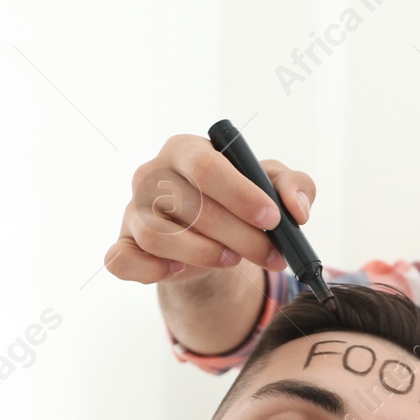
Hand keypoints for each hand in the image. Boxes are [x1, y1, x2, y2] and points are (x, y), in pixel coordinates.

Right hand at [106, 133, 317, 284]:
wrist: (212, 238)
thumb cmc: (241, 203)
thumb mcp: (275, 188)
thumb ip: (296, 187)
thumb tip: (297, 211)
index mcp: (184, 149)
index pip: (206, 166)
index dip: (241, 195)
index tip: (272, 219)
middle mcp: (150, 174)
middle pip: (190, 206)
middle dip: (239, 236)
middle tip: (272, 255)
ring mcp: (132, 210)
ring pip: (157, 236)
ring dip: (203, 254)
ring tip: (233, 260)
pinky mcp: (123, 244)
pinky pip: (122, 261)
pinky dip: (152, 270)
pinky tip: (181, 270)